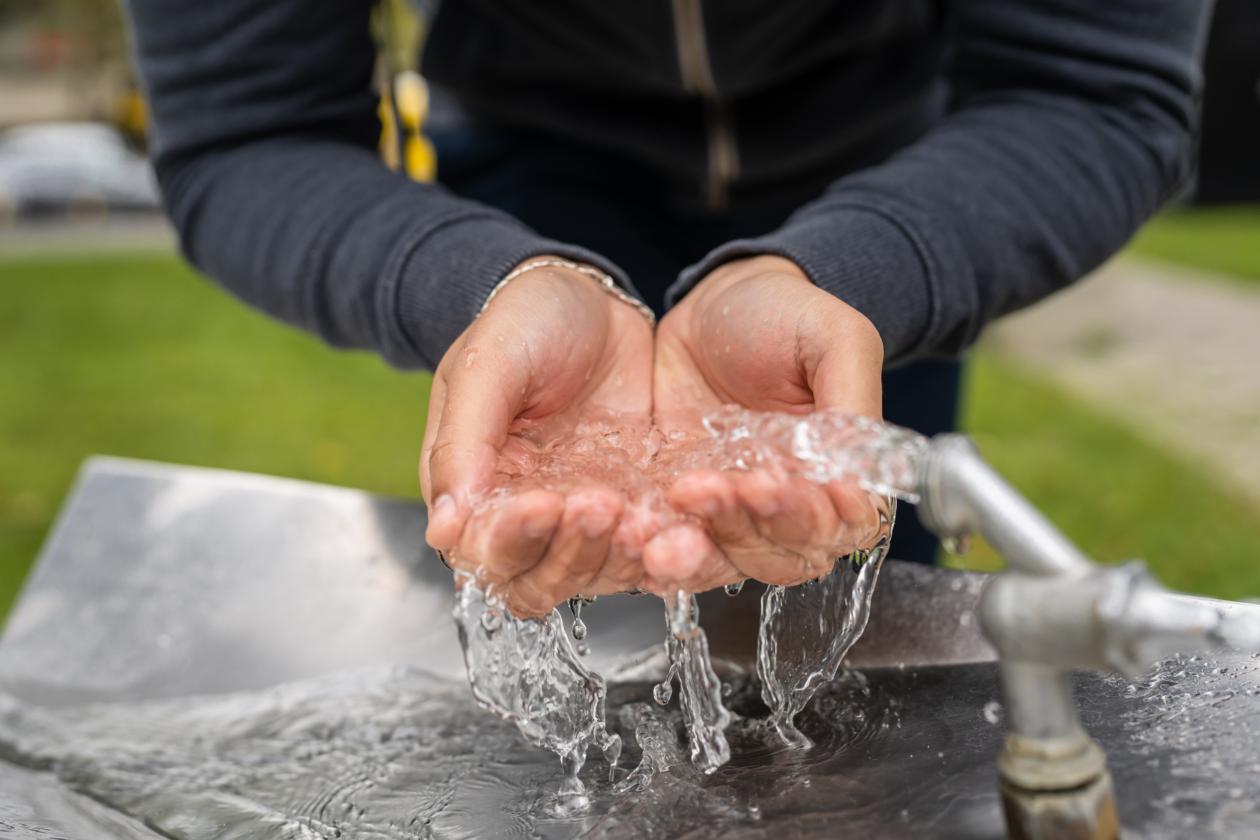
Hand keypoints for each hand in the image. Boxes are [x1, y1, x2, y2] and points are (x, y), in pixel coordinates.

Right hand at [421, 259, 654, 615]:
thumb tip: (444, 529)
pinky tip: (679, 522)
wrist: (591, 294)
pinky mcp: (637, 502)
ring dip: (619, 555)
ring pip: (598, 572)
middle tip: (600, 504)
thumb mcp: (487, 364)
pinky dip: (664, 543)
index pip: (485, 550)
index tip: (540, 505)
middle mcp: (528, 515)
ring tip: (642, 518)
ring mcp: (586, 513)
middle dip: (572, 552)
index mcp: (475, 489)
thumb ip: (462, 442)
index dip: (512, 542)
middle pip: (542, 578)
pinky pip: (651, 543)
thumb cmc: (523, 322)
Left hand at [648, 255, 885, 590]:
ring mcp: (731, 512)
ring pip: (726, 561)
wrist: (716, 301)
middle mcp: (788, 506)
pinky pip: (671, 542)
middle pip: (781, 555)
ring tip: (671, 517)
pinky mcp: (677, 506)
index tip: (775, 485)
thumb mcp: (834, 338)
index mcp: (838, 476)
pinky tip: (636, 531)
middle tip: (714, 488)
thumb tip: (859, 482)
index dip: (810, 517)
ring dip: (699, 550)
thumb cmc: (786, 316)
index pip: (839, 526)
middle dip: (748, 529)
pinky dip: (655, 545)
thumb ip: (853, 403)